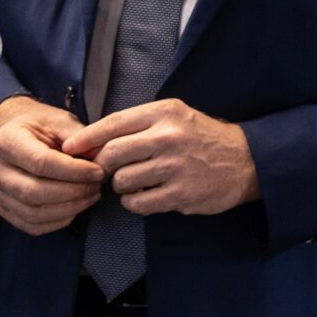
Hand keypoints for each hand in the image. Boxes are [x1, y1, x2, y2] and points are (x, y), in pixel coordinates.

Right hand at [0, 95, 103, 235]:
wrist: (20, 137)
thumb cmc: (43, 128)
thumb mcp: (60, 121)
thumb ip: (79, 137)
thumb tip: (100, 157)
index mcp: (6, 141)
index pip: (41, 163)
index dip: (74, 171)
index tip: (98, 172)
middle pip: (34, 192)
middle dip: (73, 192)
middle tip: (97, 186)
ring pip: (32, 213)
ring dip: (69, 209)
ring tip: (91, 195)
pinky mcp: (3, 209)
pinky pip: (31, 225)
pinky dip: (58, 221)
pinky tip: (76, 208)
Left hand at [63, 99, 260, 216]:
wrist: (247, 160)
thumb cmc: (202, 138)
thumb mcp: (175, 117)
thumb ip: (137, 126)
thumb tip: (89, 143)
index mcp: (165, 112)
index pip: (113, 123)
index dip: (86, 138)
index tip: (69, 148)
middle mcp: (169, 137)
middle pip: (111, 154)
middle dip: (104, 165)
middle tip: (111, 170)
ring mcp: (175, 166)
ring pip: (122, 181)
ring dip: (122, 186)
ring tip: (138, 182)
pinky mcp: (180, 193)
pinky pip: (137, 203)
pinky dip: (135, 202)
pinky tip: (147, 195)